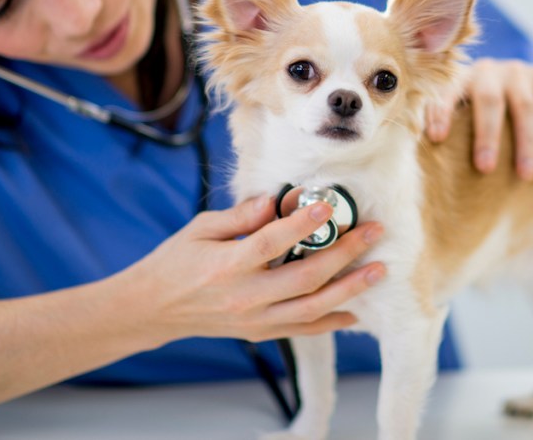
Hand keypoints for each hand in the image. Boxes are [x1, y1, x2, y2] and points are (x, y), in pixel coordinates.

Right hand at [120, 195, 384, 345]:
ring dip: (350, 289)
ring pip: (312, 308)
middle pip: (305, 276)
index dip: (303, 223)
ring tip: (378, 271)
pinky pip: (302, 330)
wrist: (153, 309)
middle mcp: (245, 296)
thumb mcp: (200, 228)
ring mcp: (254, 320)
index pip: (272, 242)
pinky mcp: (260, 333)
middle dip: (344, 253)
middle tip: (373, 233)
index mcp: (227, 265)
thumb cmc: (176, 261)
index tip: (329, 205)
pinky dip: (331, 322)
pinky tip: (356, 310)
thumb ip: (240, 216)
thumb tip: (275, 200)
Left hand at [425, 58, 532, 180]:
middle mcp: (488, 70)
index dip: (442, 112)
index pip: (448, 92)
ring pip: (524, 106)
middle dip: (487, 136)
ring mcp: (518, 71)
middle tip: (485, 169)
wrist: (506, 87)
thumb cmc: (472, 116)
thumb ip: (446, 129)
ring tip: (525, 175)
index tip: (437, 138)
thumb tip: (426, 161)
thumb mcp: (457, 117)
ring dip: (525, 142)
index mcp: (460, 78)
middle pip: (488, 100)